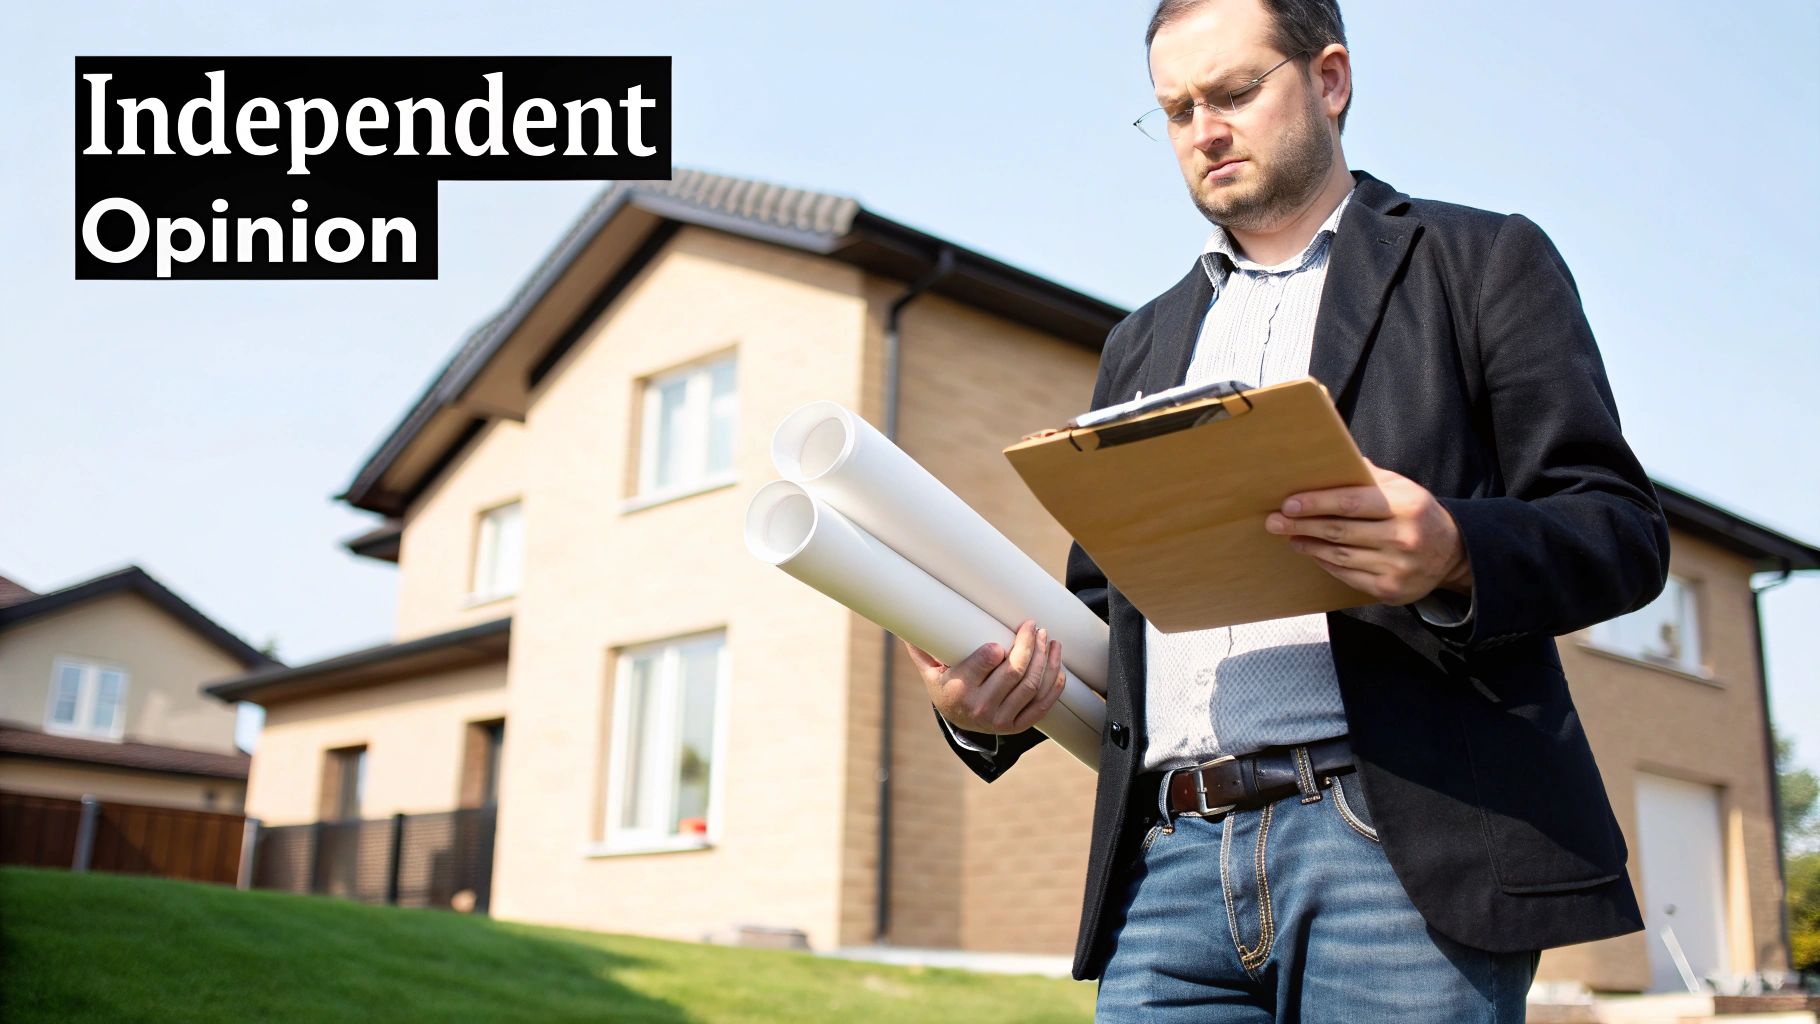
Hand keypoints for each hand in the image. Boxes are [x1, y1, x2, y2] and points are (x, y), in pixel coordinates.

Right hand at [903, 619, 1066, 734]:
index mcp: (959, 690)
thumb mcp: (929, 668)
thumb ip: (922, 644)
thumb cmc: (944, 685)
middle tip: (1034, 627)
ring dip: (1046, 660)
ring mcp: (1002, 720)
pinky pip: (1043, 706)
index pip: (986, 664)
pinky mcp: (1018, 727)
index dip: (1000, 649)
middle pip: (1015, 672)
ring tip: (1049, 640)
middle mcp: (981, 708)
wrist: (956, 721)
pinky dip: (1054, 686)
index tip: (1006, 634)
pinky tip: (1058, 667)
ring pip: (1033, 686)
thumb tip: (908, 610)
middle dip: (1029, 645)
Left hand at [1264, 461, 1472, 605]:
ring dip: (1309, 545)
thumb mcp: (1402, 488)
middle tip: (1274, 521)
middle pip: (1340, 531)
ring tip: (1290, 535)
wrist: (1452, 553)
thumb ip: (1368, 476)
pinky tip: (1312, 552)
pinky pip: (1347, 575)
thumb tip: (1329, 460)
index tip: (1288, 503)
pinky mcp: (1390, 589)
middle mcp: (1403, 537)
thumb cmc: (1416, 513)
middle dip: (1302, 525)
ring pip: (1339, 556)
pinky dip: (1325, 563)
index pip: (1351, 503)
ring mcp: (1397, 566)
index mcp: (1406, 505)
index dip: (1317, 503)